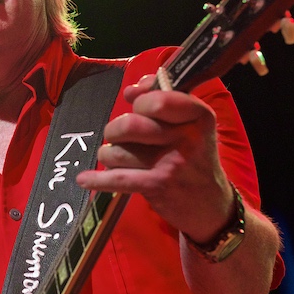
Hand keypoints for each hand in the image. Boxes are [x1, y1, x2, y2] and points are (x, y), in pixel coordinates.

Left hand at [75, 73, 234, 242]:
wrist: (209, 203)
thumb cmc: (193, 155)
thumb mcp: (190, 123)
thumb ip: (162, 97)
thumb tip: (131, 90)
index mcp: (197, 115)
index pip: (156, 99)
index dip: (140, 101)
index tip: (137, 106)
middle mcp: (187, 137)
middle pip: (130, 125)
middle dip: (115, 130)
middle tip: (119, 136)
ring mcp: (172, 162)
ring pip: (118, 151)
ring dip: (110, 154)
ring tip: (118, 158)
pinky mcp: (158, 185)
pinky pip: (117, 178)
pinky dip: (97, 179)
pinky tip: (84, 179)